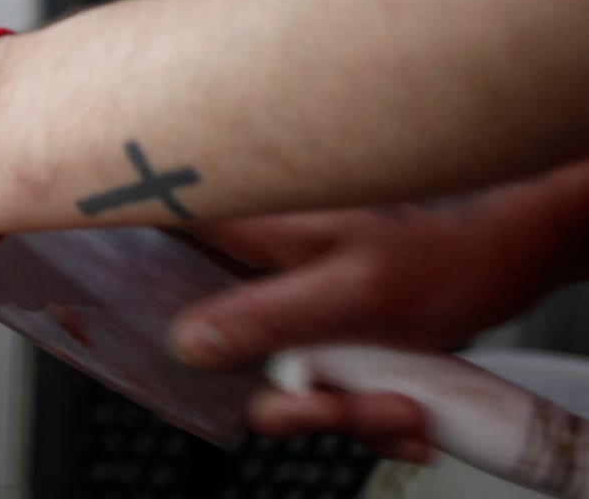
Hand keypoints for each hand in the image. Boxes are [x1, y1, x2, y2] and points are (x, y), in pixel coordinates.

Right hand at [172, 164, 588, 460]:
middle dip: (285, 398)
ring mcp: (289, 298)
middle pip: (217, 347)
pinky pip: (317, 385)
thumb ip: (264, 317)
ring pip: (274, 378)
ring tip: (399, 405)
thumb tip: (187, 342)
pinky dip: (362, 407)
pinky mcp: (320, 328)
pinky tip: (403, 405)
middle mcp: (256, 263)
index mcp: (246, 228)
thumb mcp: (352, 294)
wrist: (510, 258)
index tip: (131, 329)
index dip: (127, 281)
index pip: (153, 233)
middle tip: (336, 406)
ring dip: (340, 409)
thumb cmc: (445, 251)